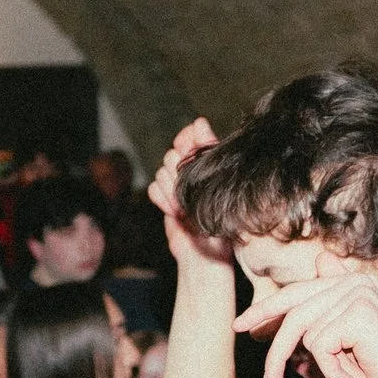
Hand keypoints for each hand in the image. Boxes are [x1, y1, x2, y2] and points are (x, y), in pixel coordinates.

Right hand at [148, 118, 231, 274]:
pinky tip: (176, 212)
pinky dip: (163, 199)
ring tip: (185, 208)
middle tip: (189, 189)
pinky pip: (153, 188)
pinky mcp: (165, 199)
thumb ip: (209, 151)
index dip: (187, 140)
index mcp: (209, 166)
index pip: (190, 139)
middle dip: (179, 171)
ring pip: (162, 171)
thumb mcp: (219, 183)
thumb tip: (199, 122)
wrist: (208, 255)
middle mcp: (192, 173)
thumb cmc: (224, 222)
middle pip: (173, 155)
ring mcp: (177, 186)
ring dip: (172, 190)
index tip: (189, 144)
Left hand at [233, 269, 377, 377]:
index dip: (267, 310)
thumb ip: (323, 313)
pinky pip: (320, 348)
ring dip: (323, 368)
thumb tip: (312, 270)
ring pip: (306, 334)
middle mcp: (355, 282)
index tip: (241, 326)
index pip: (297, 293)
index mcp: (352, 281)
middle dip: (276, 347)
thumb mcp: (345, 340)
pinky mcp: (358, 314)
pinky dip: (334, 373)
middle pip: (295, 311)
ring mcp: (357, 295)